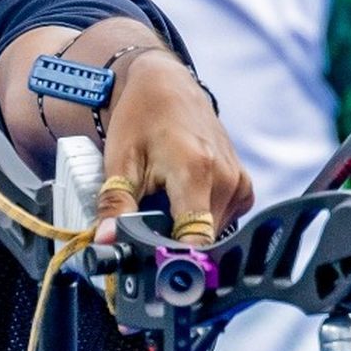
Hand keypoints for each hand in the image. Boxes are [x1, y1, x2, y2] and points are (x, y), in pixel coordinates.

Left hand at [92, 49, 252, 245]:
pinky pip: (224, 220)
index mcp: (196, 171)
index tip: (152, 265)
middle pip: (201, 239)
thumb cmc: (142, 116)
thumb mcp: (120, 160)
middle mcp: (225, 178)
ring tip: (162, 203)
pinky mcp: (243, 185)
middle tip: (145, 226)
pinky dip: (200, 218)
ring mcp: (239, 181)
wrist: (167, 85)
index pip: (195, 240)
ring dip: (185, 230)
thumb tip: (106, 241)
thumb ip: (115, 203)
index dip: (172, 260)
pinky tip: (182, 198)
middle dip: (171, 243)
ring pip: (212, 233)